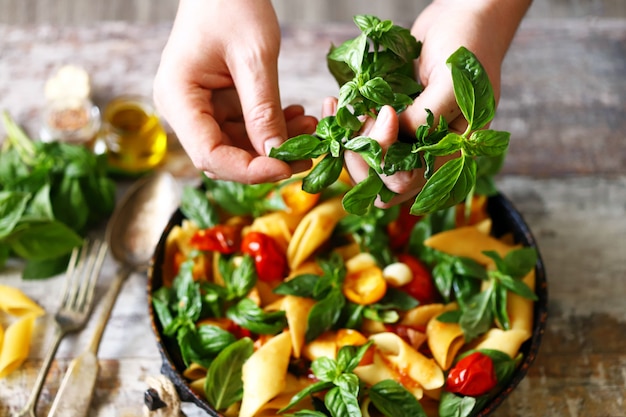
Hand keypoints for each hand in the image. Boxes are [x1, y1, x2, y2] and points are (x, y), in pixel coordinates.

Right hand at [153, 0, 316, 183]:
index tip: (287, 168)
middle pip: (223, 156)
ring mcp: (200, 107)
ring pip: (238, 146)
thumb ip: (264, 109)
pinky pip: (245, 128)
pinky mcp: (217, 103)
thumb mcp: (254, 56)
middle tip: (308, 152)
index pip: (210, 155)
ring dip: (275, 144)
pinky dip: (272, 128)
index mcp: (178, 97)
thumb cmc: (231, 3)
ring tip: (309, 127)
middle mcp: (183, 109)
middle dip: (267, 160)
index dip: (249, 170)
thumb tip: (277, 155)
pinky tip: (297, 117)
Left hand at [330, 0, 530, 206]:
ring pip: (364, 165)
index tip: (386, 113)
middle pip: (379, 183)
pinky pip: (358, 139)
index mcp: (448, 155)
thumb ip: (424, 117)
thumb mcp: (451, 82)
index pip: (406, 182)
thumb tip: (389, 136)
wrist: (462, 15)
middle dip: (360, 156)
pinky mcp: (387, 124)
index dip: (385, 158)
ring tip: (336, 106)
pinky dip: (341, 125)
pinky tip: (334, 103)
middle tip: (361, 115)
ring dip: (345, 141)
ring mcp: (403, 140)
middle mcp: (425, 155)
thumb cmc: (467, 47)